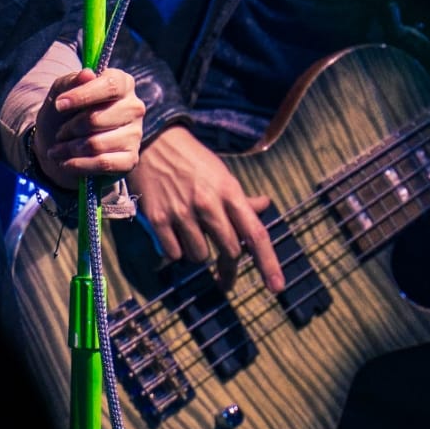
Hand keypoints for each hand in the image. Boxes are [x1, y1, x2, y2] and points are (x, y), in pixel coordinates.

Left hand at [33, 67, 144, 189]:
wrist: (61, 142)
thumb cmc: (66, 111)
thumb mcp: (60, 91)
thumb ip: (71, 81)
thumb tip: (87, 74)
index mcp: (121, 82)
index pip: (110, 86)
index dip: (83, 95)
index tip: (59, 105)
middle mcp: (134, 107)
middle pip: (97, 118)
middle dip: (71, 128)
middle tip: (59, 133)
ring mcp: (135, 134)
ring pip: (97, 144)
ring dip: (70, 149)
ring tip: (57, 150)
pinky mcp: (131, 159)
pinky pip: (103, 164)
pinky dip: (79, 165)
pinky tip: (65, 163)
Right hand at [132, 124, 284, 292]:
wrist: (152, 141)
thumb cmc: (191, 160)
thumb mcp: (220, 173)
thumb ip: (240, 198)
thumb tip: (264, 206)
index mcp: (228, 191)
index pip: (255, 233)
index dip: (268, 262)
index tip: (277, 287)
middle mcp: (207, 203)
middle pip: (230, 251)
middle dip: (228, 264)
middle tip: (224, 269)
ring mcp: (181, 212)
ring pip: (200, 256)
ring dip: (198, 251)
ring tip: (191, 233)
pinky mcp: (158, 219)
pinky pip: (175, 254)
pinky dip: (175, 249)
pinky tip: (173, 232)